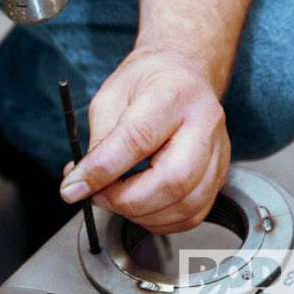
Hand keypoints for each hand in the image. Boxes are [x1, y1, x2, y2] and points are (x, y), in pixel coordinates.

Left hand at [60, 48, 230, 233]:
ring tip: (117, 199)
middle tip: (99, 196)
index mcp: (174, 94)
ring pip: (187, 204)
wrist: (185, 74)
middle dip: (127, 200)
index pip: (138, 139)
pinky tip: (142, 207)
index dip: (102, 169)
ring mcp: (218, 151)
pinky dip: (163, 220)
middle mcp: (204, 123)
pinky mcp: (219, 172)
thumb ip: (100, 140)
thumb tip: (82, 183)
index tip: (74, 187)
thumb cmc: (148, 80)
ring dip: (143, 215)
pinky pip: (195, 212)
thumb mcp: (112, 96)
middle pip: (173, 180)